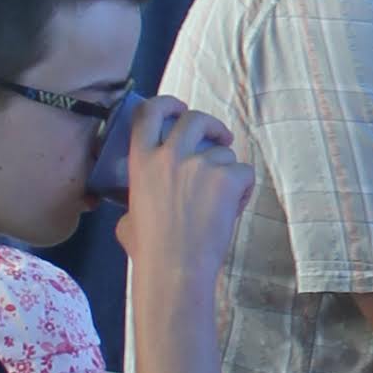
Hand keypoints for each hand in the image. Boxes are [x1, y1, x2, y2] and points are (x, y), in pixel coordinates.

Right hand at [117, 93, 254, 287]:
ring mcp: (200, 164)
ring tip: (218, 204)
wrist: (176, 269)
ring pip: (225, 154)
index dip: (167, 103)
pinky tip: (231, 211)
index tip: (179, 107)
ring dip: (227, 173)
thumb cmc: (150, 251)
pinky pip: (244, 173)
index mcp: (142, 161)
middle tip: (219, 139)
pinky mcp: (227, 178)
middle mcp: (170, 155)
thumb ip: (137, 201)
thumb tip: (137, 208)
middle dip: (211, 126)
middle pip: (195, 119)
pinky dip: (242, 191)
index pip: (149, 113)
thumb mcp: (128, 219)